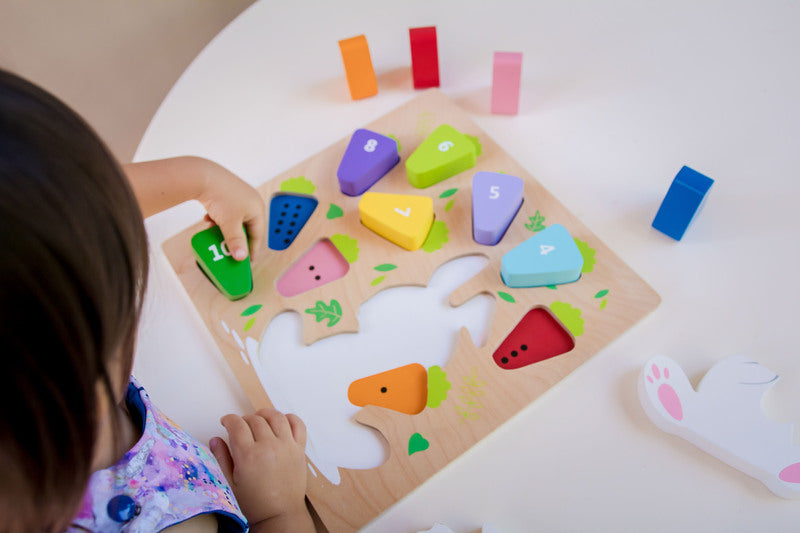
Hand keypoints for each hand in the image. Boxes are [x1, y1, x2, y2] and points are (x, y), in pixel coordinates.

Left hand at [123, 156, 265, 260]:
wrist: (203, 176)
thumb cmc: (221, 198)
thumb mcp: (230, 224)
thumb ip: (236, 242)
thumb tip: (242, 257)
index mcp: (257, 208)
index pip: (258, 234)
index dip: (251, 249)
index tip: (245, 262)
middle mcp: (250, 201)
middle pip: (245, 227)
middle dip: (234, 238)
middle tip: (228, 250)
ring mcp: (238, 196)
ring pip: (233, 220)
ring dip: (224, 229)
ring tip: (214, 233)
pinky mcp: (226, 193)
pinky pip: (225, 212)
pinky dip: (218, 219)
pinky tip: (208, 220)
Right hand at [210, 409, 313, 531]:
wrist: (279, 514)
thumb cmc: (254, 502)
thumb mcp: (230, 482)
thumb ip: (222, 458)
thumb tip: (215, 439)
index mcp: (248, 455)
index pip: (237, 425)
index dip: (229, 419)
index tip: (226, 421)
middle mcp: (268, 447)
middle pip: (255, 419)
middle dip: (244, 419)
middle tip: (241, 426)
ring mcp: (286, 446)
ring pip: (276, 417)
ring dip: (265, 414)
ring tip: (259, 419)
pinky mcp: (299, 449)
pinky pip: (298, 424)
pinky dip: (290, 418)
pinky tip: (281, 422)